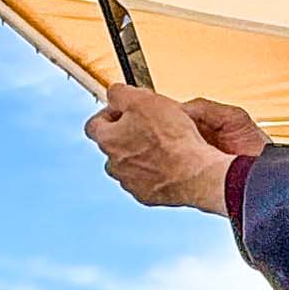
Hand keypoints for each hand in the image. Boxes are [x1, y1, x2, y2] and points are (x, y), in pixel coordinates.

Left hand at [86, 85, 265, 212]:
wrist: (194, 172)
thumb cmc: (170, 137)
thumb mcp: (142, 99)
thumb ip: (120, 93)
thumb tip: (114, 94)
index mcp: (107, 140)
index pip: (94, 124)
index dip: (110, 112)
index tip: (125, 108)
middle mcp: (113, 164)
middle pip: (112, 145)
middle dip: (127, 133)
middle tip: (150, 124)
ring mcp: (129, 182)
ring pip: (129, 163)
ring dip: (141, 153)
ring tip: (163, 144)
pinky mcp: (147, 195)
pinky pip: (145, 179)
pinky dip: (154, 171)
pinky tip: (171, 162)